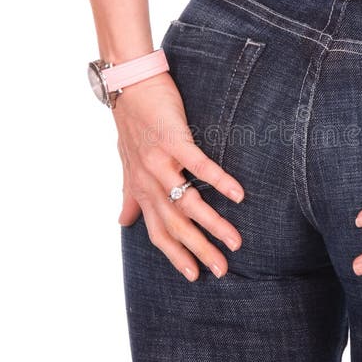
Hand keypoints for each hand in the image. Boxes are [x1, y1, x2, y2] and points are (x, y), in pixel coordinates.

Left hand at [114, 71, 244, 280]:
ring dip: (213, 224)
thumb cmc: (133, 125)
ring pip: (187, 202)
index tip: (194, 276)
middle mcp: (147, 181)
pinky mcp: (173, 140)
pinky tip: (238, 195)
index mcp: (140, 189)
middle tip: (222, 270)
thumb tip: (122, 222)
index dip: (175, 255)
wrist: (128, 85)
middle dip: (199, 250)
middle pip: (175, 224)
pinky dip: (218, 181)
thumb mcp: (127, 164)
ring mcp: (159, 162)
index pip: (158, 231)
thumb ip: (129, 195)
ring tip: (235, 240)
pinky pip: (198, 165)